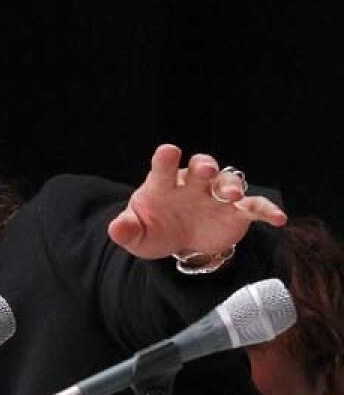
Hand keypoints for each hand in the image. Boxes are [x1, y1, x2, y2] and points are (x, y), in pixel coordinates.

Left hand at [108, 144, 286, 258]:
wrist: (178, 242)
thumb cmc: (154, 229)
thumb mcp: (136, 234)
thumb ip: (125, 229)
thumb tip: (116, 228)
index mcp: (164, 184)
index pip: (164, 167)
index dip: (166, 159)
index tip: (168, 152)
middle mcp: (193, 184)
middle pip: (201, 168)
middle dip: (204, 166)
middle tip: (205, 170)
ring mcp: (216, 196)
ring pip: (229, 183)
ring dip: (231, 187)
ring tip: (231, 196)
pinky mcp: (237, 212)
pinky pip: (254, 207)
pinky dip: (266, 210)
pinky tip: (277, 218)